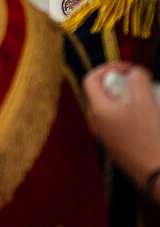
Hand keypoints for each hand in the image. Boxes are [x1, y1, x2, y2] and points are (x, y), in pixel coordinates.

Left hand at [84, 64, 159, 189]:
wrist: (158, 176)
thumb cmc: (149, 136)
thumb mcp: (144, 99)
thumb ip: (137, 78)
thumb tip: (134, 73)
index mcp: (97, 111)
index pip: (90, 79)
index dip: (108, 67)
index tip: (130, 68)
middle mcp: (98, 125)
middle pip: (103, 95)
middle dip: (122, 84)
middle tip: (143, 84)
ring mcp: (109, 139)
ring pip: (115, 111)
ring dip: (131, 101)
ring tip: (151, 100)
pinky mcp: (121, 150)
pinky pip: (124, 126)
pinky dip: (136, 117)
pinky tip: (153, 119)